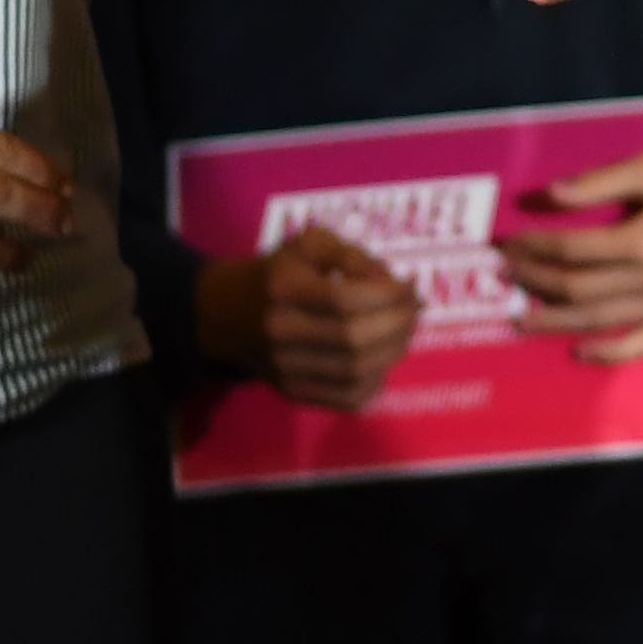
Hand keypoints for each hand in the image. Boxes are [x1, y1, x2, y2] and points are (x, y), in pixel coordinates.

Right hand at [200, 224, 420, 408]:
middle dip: (397, 323)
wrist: (227, 315)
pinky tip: (384, 358)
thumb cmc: (278, 272)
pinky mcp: (292, 391)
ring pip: (355, 371)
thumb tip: (392, 283)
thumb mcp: (308, 245)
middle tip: (415, 308)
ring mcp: (285, 368)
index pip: (345, 300)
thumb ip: (352, 256)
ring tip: (407, 329)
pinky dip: (376, 382)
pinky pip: (346, 398)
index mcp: (284, 289)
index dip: (387, 296)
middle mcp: (281, 332)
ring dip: (394, 350)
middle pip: (353, 338)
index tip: (408, 286)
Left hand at [504, 152, 642, 360]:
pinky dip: (605, 353)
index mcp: (641, 240)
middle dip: (535, 281)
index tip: (509, 243)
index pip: (570, 250)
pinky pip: (639, 347)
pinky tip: (578, 349)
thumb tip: (549, 195)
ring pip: (598, 321)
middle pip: (576, 288)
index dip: (534, 247)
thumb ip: (603, 181)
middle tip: (507, 275)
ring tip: (521, 319)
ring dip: (554, 320)